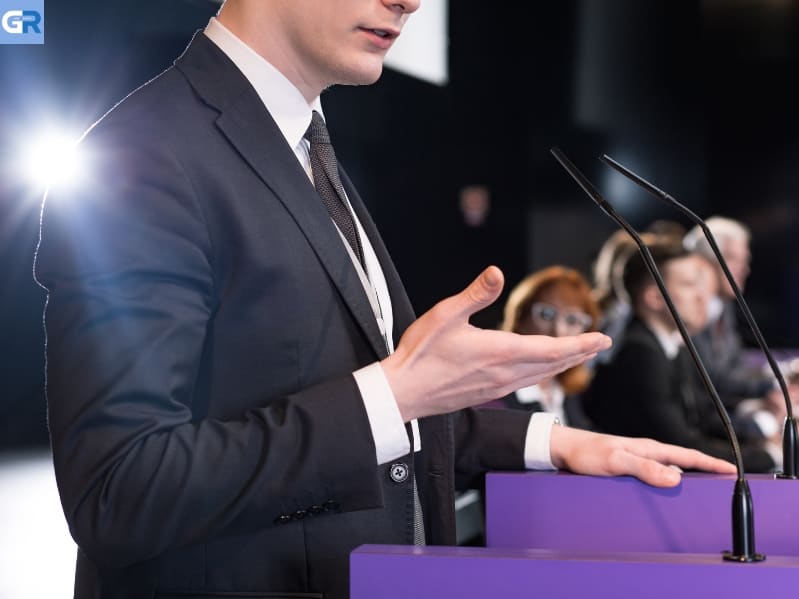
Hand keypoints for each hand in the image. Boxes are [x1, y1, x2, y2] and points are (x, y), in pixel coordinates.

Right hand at [382, 266, 610, 421]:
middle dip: (579, 352)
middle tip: (600, 344)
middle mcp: (504, 373)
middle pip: (552, 364)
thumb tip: (497, 272)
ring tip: (578, 354)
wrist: (402, 393)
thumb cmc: (420, 354)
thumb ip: (475, 293)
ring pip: (541, 375)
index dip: (579, 343)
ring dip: (563, 364)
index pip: (551, 348)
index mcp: (499, 351)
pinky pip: (526, 383)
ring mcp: (497, 386)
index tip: (602, 337)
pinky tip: (541, 370)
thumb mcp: (445, 315)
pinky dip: (543, 374)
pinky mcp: (487, 393)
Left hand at [550, 425, 737, 487]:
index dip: (710, 464)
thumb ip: (644, 468)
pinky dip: (665, 482)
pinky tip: (666, 492)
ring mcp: (637, 459)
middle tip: (723, 485)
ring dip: (684, 478)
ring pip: (668, 470)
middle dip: (704, 472)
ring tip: (701, 492)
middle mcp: (646, 452)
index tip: (732, 470)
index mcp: (648, 448)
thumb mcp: (616, 462)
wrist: (564, 449)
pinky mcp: (627, 466)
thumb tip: (675, 476)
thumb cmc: (587, 453)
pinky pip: (654, 475)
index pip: (687, 455)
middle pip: (682, 463)